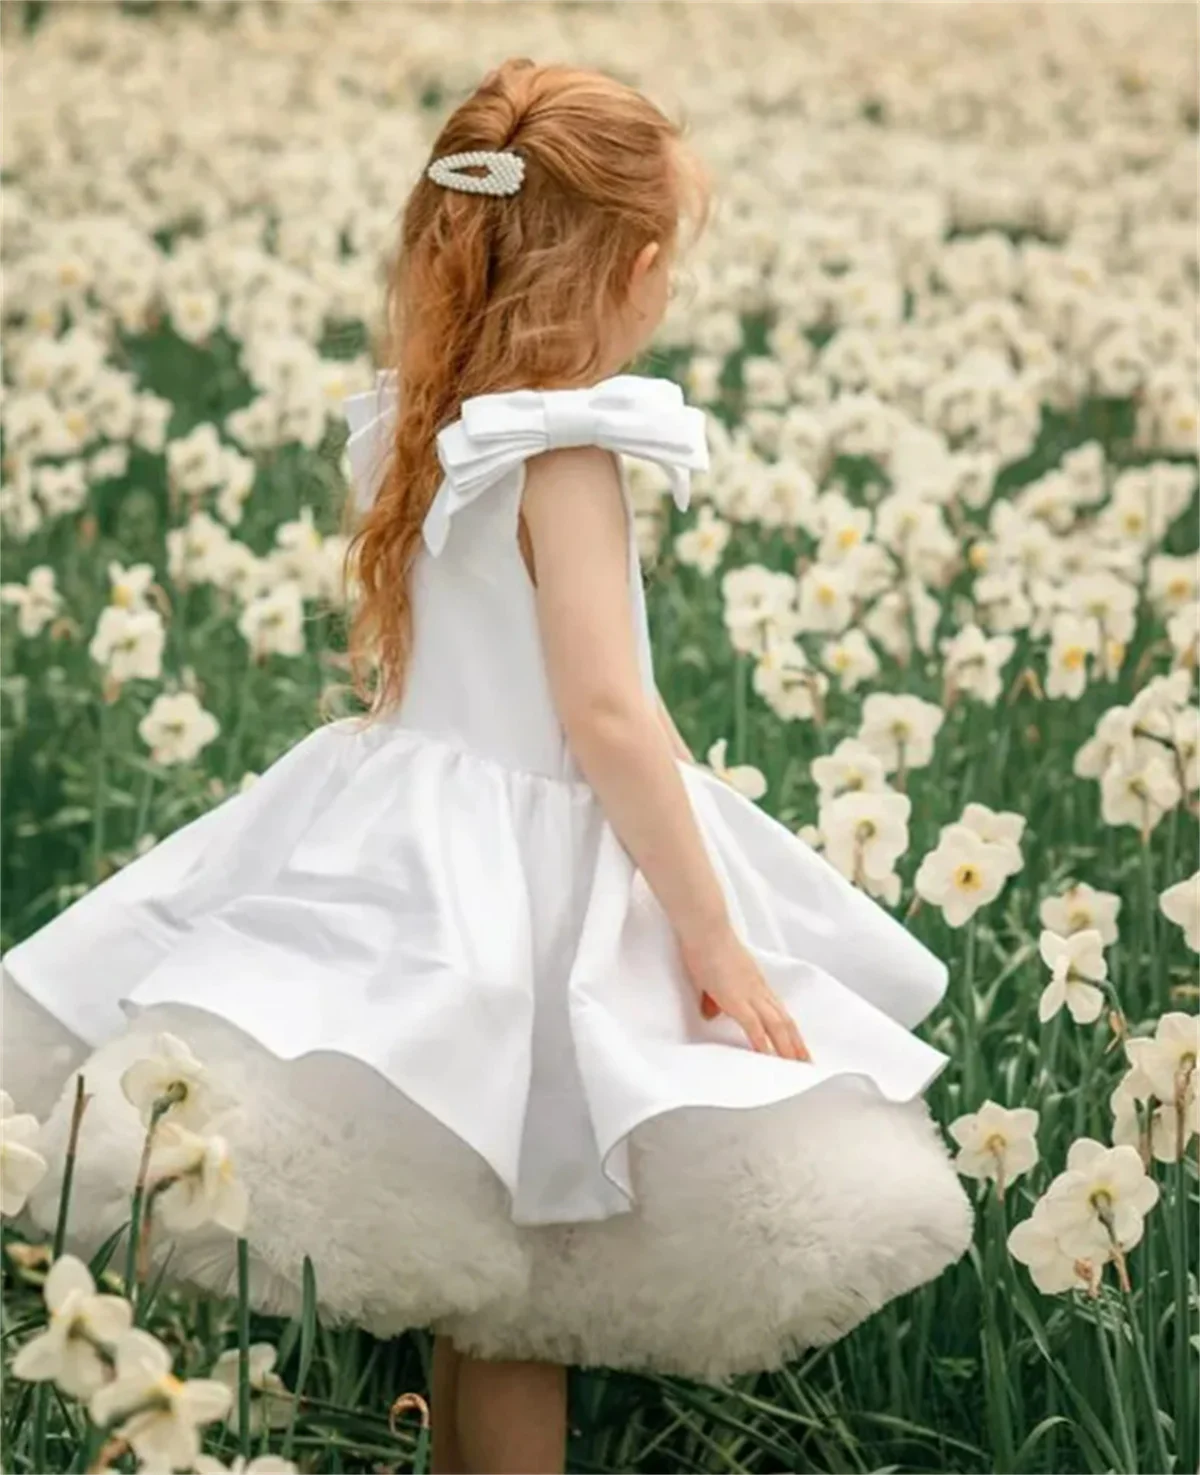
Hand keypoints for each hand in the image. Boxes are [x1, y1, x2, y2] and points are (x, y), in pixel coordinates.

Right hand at [680, 928, 810, 1061]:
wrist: (705, 928)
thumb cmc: (706, 944)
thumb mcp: (711, 974)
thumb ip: (713, 995)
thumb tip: (711, 1012)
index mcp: (755, 982)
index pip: (778, 1010)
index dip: (789, 1029)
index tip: (796, 1043)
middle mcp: (759, 989)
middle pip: (785, 1020)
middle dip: (796, 1043)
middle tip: (806, 1063)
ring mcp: (750, 994)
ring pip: (777, 1026)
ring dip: (788, 1048)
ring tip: (797, 1067)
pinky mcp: (736, 999)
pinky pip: (754, 1027)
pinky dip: (763, 1044)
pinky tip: (769, 1059)